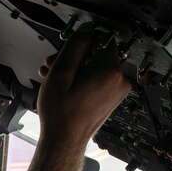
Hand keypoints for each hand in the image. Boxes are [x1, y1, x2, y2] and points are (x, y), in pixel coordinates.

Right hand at [37, 24, 130, 146]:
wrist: (64, 140)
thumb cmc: (61, 113)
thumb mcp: (61, 72)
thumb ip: (75, 45)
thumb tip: (86, 30)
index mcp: (110, 72)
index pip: (103, 39)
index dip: (82, 40)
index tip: (68, 47)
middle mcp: (118, 81)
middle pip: (97, 53)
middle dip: (74, 56)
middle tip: (53, 62)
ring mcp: (116, 91)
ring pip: (94, 66)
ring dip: (73, 67)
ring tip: (52, 74)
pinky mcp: (110, 98)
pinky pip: (96, 79)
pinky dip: (80, 78)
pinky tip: (62, 83)